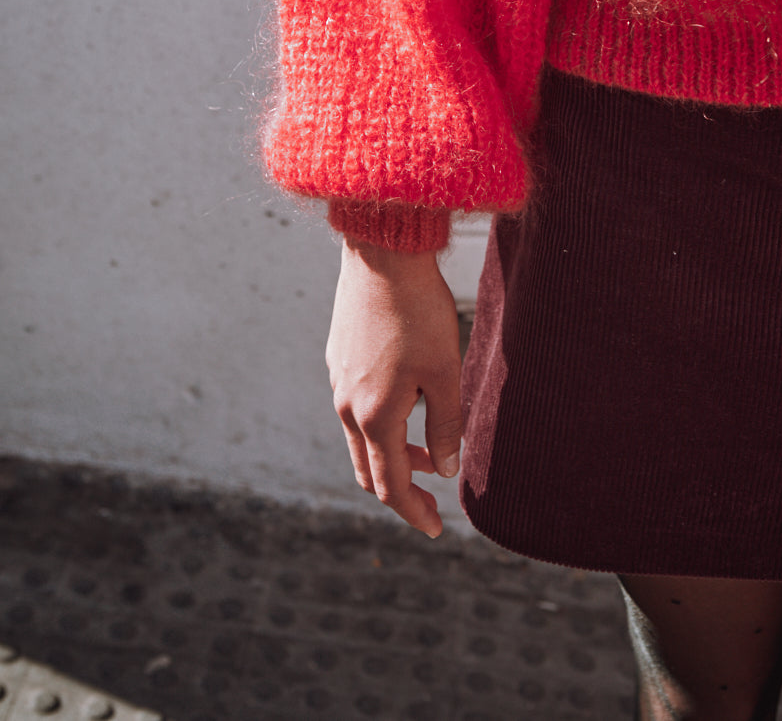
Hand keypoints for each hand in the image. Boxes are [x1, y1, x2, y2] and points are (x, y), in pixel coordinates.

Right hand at [326, 235, 461, 537]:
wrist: (382, 254)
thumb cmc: (420, 311)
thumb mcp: (445, 372)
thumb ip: (445, 426)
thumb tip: (444, 469)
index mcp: (374, 416)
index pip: (390, 485)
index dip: (414, 512)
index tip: (436, 528)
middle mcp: (347, 404)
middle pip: (368, 468)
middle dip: (401, 488)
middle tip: (432, 498)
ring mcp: (337, 379)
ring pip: (359, 437)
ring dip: (391, 453)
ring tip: (427, 449)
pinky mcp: (337, 356)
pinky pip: (353, 406)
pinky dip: (379, 423)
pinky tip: (406, 402)